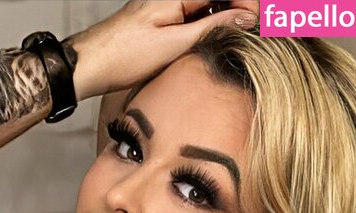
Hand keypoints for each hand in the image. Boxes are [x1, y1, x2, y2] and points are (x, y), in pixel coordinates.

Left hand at [67, 0, 258, 101]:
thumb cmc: (124, 56)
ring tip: (248, 38)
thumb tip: (247, 19)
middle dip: (245, 9)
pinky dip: (213, 24)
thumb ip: (212, 28)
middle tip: (266, 31)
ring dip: (231, 17)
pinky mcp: (165, 16)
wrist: (89, 64)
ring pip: (212, 4)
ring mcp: (170, 3)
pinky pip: (198, 14)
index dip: (250, 4)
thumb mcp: (173, 45)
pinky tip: (220, 40)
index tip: (265, 23)